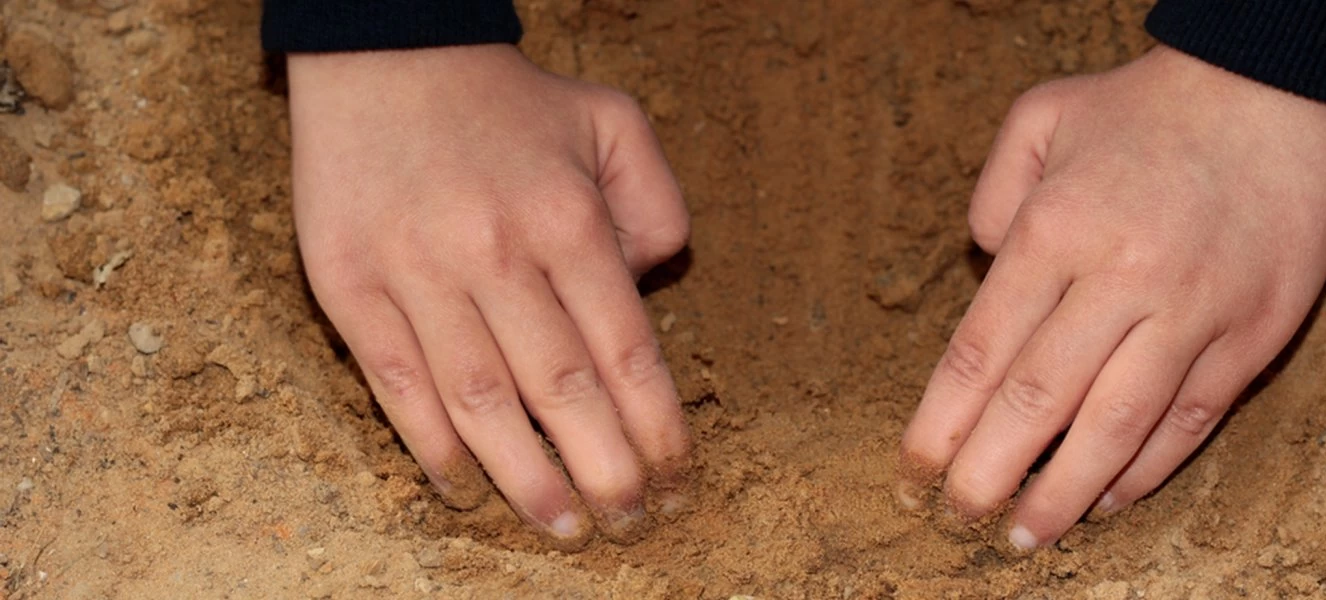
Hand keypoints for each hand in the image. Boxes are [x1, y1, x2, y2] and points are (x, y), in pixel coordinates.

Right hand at [286, 45, 691, 545]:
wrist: (385, 52)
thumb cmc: (511, 99)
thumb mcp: (614, 122)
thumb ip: (656, 206)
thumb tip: (649, 291)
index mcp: (567, 218)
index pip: (625, 352)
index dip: (656, 428)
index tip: (677, 478)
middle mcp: (494, 252)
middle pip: (562, 391)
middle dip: (605, 471)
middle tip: (632, 522)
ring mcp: (416, 272)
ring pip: (480, 404)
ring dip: (526, 479)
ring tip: (563, 528)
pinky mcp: (349, 284)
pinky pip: (396, 386)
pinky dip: (432, 447)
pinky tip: (468, 487)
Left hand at [899, 46, 1325, 548]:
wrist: (1278, 91)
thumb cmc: (1142, 108)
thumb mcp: (1040, 118)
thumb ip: (990, 194)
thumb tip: (978, 262)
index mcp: (1056, 230)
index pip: (982, 351)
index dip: (940, 422)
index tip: (912, 471)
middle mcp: (1121, 279)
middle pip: (1037, 402)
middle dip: (986, 472)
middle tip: (954, 520)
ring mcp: (1192, 313)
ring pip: (1115, 427)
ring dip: (1062, 493)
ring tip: (1023, 537)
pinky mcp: (1251, 335)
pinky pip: (1188, 421)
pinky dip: (1144, 471)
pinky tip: (1105, 501)